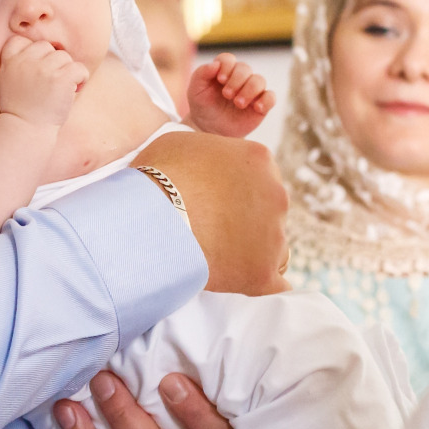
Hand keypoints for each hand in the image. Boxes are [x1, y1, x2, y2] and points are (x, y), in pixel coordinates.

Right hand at [0, 34, 88, 127]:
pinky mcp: (61, 78)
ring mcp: (43, 68)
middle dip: (51, 63)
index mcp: (10, 59)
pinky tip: (73, 90)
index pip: (21, 40)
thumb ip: (20, 61)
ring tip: (60, 89)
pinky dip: (81, 79)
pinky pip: (79, 67)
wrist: (26, 129)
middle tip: (50, 83)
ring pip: (64, 56)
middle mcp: (26, 60)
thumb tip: (47, 47)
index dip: (31, 53)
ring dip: (66, 71)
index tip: (34, 71)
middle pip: (47, 47)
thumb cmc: (22, 107)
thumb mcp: (9, 79)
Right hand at [132, 131, 287, 295]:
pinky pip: (274, 284)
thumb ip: (210, 154)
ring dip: (251, 250)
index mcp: (259, 160)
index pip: (260, 179)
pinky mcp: (263, 272)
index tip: (218, 204)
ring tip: (217, 255)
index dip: (237, 193)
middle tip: (215, 229)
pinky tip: (239, 280)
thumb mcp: (185, 144)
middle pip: (270, 211)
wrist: (151, 219)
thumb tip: (203, 166)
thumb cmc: (158, 178)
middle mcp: (276, 194)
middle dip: (248, 220)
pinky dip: (258, 281)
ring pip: (273, 246)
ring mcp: (274, 235)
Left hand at [188, 54, 274, 136]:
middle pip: (245, 68)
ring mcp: (252, 90)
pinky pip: (271, 97)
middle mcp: (239, 77)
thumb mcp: (195, 91)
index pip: (228, 59)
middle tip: (227, 95)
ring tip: (238, 103)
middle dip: (237, 80)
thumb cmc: (202, 106)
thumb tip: (215, 64)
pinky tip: (256, 108)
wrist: (209, 129)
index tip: (220, 80)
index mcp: (223, 70)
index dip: (226, 66)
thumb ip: (201, 74)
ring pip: (260, 80)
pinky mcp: (261, 105)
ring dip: (250, 90)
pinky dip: (266, 100)